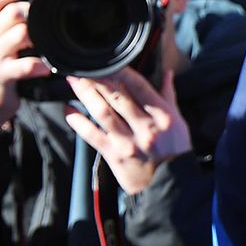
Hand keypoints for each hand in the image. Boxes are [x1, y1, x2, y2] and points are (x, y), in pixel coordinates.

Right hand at [0, 0, 51, 131]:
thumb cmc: (0, 68)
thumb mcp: (0, 43)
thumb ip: (15, 25)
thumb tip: (44, 2)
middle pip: (10, 13)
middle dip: (31, 11)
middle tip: (47, 16)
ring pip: (18, 35)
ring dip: (37, 36)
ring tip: (50, 42)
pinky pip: (21, 67)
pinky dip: (38, 66)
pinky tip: (48, 68)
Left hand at [63, 68, 191, 194]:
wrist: (170, 185)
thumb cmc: (174, 149)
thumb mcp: (178, 121)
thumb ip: (167, 96)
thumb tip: (166, 73)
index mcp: (163, 115)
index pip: (139, 86)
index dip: (120, 71)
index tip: (105, 60)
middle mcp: (145, 127)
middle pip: (117, 96)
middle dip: (97, 79)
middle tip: (81, 66)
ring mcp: (128, 142)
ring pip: (102, 112)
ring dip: (85, 95)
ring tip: (72, 81)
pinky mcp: (113, 155)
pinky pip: (91, 135)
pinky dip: (77, 121)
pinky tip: (67, 110)